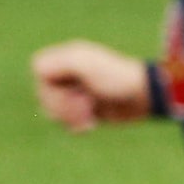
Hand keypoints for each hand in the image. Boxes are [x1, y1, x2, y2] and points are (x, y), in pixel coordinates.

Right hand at [32, 40, 152, 130]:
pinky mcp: (84, 110)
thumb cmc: (116, 77)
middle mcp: (68, 73)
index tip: (71, 90)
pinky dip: (75, 125)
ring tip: (90, 115)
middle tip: (87, 105)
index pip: (39, 71)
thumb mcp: (83, 62)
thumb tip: (41, 77)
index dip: (50, 86)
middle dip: (63, 105)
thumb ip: (56, 63)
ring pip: (52, 110)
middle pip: (43, 94)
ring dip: (70, 117)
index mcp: (67, 57)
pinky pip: (65, 122)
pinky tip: (92, 124)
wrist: (144, 96)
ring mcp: (75, 92)